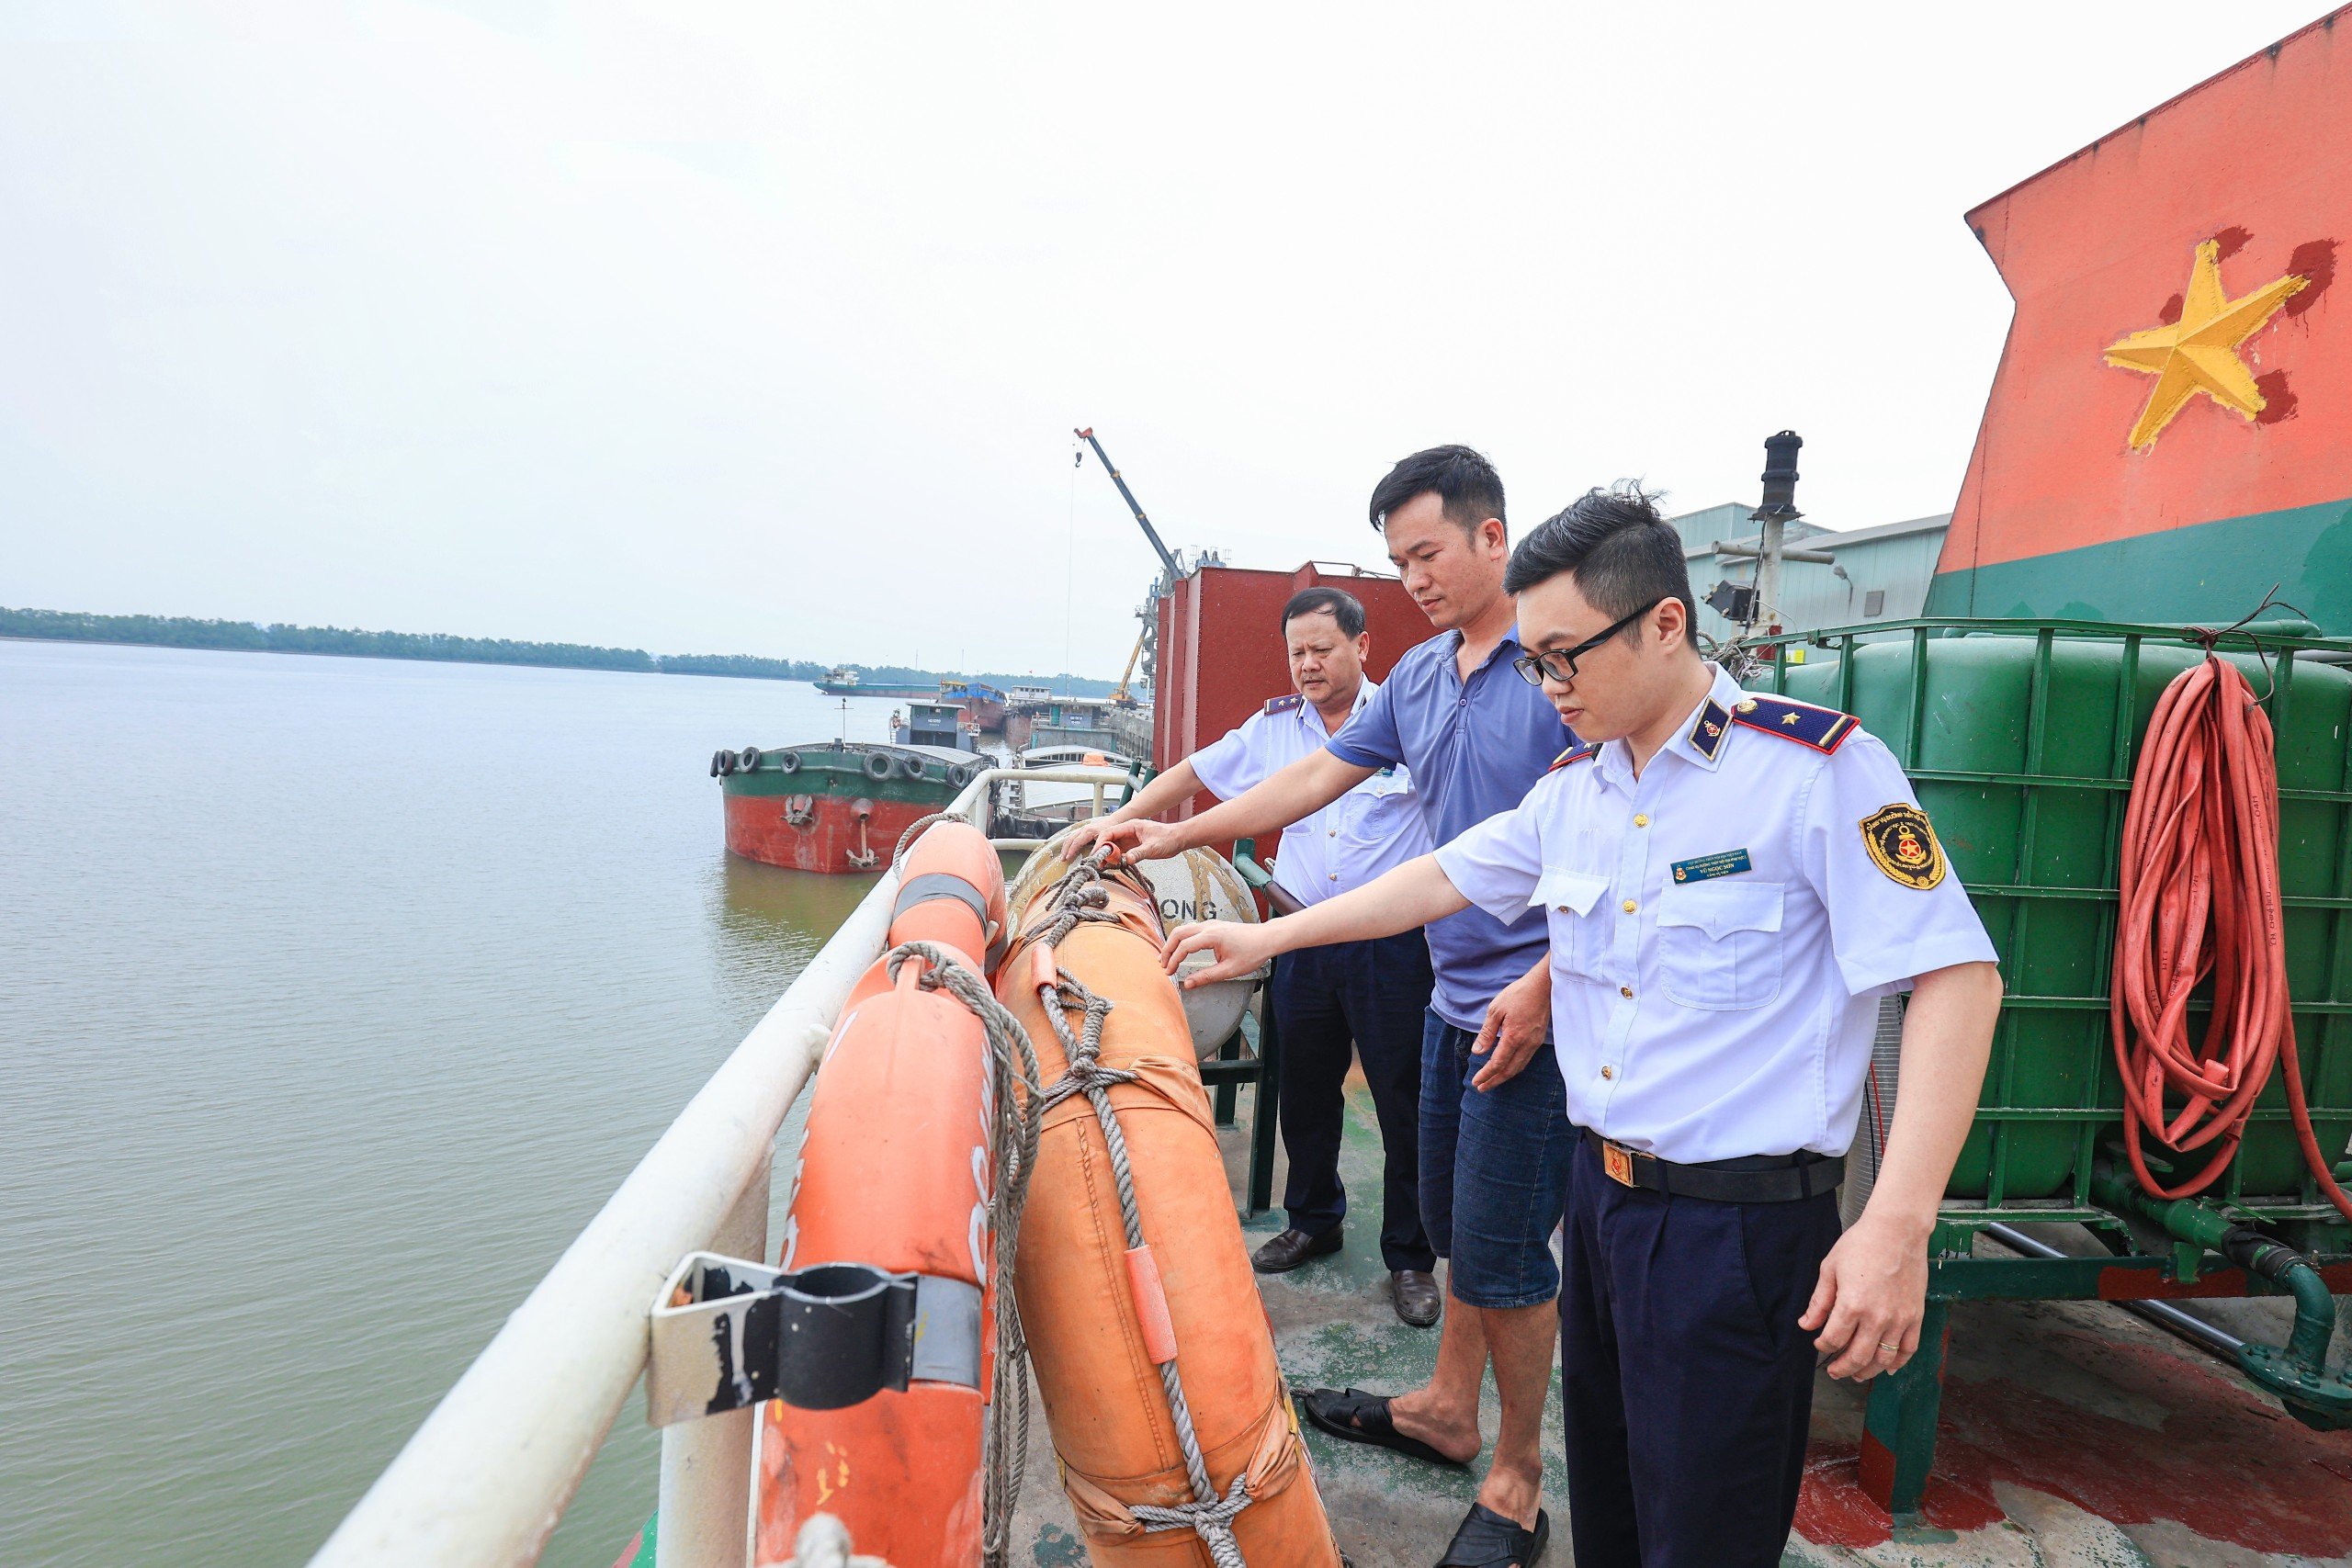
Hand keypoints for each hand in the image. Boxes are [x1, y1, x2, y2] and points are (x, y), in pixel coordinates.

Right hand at [1057, 817, 1122, 859]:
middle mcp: (1084, 829)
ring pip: (1069, 837)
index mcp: (1089, 831)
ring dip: (1065, 847)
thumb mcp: (1108, 841)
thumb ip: (1103, 851)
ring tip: (1063, 857)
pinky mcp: (1082, 830)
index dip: (1071, 851)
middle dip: (1065, 850)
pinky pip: (1072, 837)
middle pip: (1070, 839)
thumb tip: (1099, 863)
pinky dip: (1068, 844)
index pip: (1077, 842)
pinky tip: (1067, 851)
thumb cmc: (1112, 831)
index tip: (1068, 858)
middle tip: (1062, 860)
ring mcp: (1082, 829)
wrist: (1113, 822)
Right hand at [1061, 817, 1185, 861]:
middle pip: (1108, 840)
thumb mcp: (1154, 847)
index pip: (1110, 832)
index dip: (1101, 843)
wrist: (1178, 839)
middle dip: (1101, 850)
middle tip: (1096, 863)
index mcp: (1131, 826)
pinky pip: (1119, 853)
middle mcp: (1127, 831)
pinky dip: (1114, 859)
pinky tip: (1111, 867)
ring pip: (1113, 847)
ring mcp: (1129, 839)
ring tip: (1102, 867)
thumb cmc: (1168, 839)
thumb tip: (1126, 860)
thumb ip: (1139, 853)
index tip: (1097, 854)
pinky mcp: (1132, 847)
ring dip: (1107, 856)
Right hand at [1161, 919, 1280, 986]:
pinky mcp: (1214, 925)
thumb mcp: (1229, 970)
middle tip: (1162, 964)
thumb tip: (1188, 984)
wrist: (1267, 938)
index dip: (1174, 960)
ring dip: (1173, 942)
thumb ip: (1207, 977)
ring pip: (1184, 929)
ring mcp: (1211, 924)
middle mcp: (1208, 926)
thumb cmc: (1252, 952)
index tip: (1169, 972)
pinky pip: (1191, 929)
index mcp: (1212, 936)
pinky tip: (1181, 949)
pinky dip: (1182, 938)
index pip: (1184, 947)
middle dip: (1167, 948)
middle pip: (1178, 933)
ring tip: (1167, 957)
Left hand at [1469, 962, 1549, 1089]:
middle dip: (1494, 1081)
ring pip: (1519, 1067)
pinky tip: (1508, 1068)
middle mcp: (1526, 1044)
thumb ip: (1487, 1033)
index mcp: (1513, 1037)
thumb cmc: (1518, 994)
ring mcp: (1534, 1043)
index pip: (1497, 1063)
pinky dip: (1515, 1068)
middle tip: (1482, 1088)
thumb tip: (1478, 1051)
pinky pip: (1526, 1060)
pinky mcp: (1539, 1039)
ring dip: (1505, 1077)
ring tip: (1492, 1081)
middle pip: (1509, 1070)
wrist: (1543, 986)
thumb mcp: (1496, 1010)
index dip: (1486, 1075)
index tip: (1476, 1082)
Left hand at [1799, 1209, 1929, 1378]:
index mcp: (1852, 1304)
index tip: (1820, 1344)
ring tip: (1857, 1375)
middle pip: (1858, 1356)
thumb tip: (1806, 1325)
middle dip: (1843, 1367)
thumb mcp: (1830, 1268)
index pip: (1834, 1339)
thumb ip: (1819, 1301)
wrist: (1898, 1231)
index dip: (1824, 1346)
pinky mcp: (1916, 1316)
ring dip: (1868, 1371)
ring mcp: (1900, 1319)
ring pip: (1884, 1359)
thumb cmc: (1861, 1244)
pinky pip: (1908, 1349)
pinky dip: (1899, 1363)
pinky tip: (1888, 1368)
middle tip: (1834, 1371)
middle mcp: (1877, 1317)